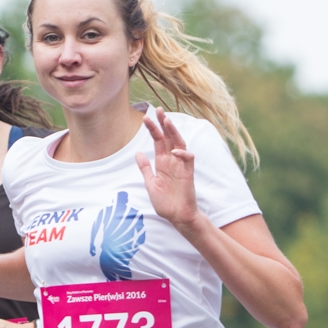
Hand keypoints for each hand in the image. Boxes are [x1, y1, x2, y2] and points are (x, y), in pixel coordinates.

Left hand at [134, 107, 199, 230]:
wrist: (177, 217)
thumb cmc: (166, 203)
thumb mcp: (151, 184)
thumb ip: (145, 169)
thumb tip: (138, 154)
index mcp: (163, 162)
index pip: (158, 141)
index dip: (153, 129)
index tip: (145, 118)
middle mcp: (172, 161)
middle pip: (169, 138)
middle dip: (164, 124)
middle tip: (158, 110)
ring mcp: (181, 166)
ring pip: (179, 143)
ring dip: (173, 132)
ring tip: (167, 120)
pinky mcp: (188, 174)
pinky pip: (188, 159)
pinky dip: (183, 153)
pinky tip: (175, 151)